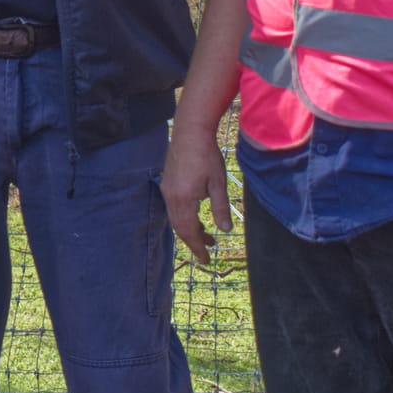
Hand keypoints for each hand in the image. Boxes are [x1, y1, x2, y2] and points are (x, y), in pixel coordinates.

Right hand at [161, 130, 232, 265]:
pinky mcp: (167, 184)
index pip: (189, 231)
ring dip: (188, 230)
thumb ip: (220, 208)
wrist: (190, 133)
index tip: (206, 259)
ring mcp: (167, 190)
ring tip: (205, 235)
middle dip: (192, 241)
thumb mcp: (218, 183)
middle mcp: (171, 197)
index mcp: (184, 199)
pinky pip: (173, 209)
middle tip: (207, 251)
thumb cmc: (207, 156)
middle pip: (179, 227)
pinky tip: (195, 217)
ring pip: (175, 219)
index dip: (197, 247)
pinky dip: (183, 219)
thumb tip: (225, 230)